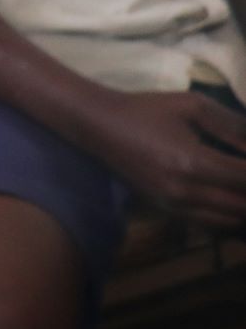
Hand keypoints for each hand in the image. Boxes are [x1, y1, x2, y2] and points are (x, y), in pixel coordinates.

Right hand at [81, 88, 245, 227]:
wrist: (98, 125)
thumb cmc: (146, 109)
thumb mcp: (192, 106)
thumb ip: (232, 126)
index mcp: (192, 162)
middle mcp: (184, 190)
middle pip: (241, 204)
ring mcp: (173, 204)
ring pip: (228, 219)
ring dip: (244, 207)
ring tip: (245, 188)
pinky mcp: (166, 209)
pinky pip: (209, 222)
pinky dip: (231, 217)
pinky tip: (238, 204)